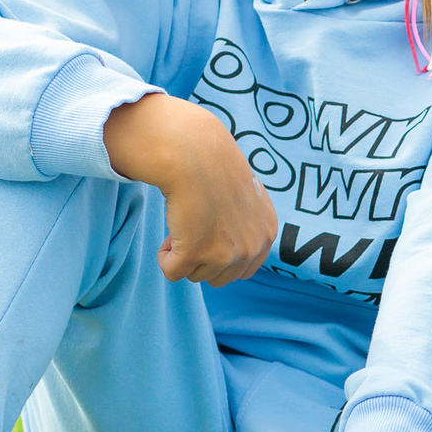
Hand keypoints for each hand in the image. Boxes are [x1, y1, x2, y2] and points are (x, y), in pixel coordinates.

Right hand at [103, 94, 277, 285]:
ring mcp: (225, 253)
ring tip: (183, 224)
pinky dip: (165, 257)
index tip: (209, 233)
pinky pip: (173, 273)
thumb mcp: (248, 196)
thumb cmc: (215, 167)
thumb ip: (248, 224)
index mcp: (266, 233)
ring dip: (183, 255)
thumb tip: (232, 244)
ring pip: (195, 275)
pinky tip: (169, 234)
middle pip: (219, 277)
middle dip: (201, 259)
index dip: (220, 255)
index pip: (244, 270)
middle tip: (193, 228)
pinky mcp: (195, 253)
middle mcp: (251, 247)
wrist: (195, 153)